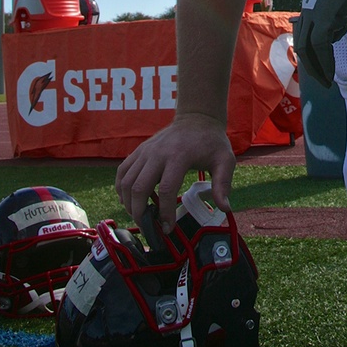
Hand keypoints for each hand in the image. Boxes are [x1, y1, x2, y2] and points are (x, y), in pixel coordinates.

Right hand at [114, 111, 234, 231]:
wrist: (197, 119)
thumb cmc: (211, 142)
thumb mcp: (225, 160)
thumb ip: (223, 184)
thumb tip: (224, 207)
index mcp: (179, 156)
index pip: (167, 189)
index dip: (165, 212)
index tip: (168, 228)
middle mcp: (157, 153)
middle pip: (139, 187)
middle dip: (140, 213)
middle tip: (148, 228)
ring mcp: (145, 151)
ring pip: (126, 182)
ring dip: (128, 203)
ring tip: (140, 216)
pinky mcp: (139, 151)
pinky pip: (122, 172)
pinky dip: (121, 189)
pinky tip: (129, 200)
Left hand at [293, 0, 346, 87]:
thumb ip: (336, 15)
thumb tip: (336, 30)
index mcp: (310, 6)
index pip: (303, 34)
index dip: (308, 53)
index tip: (316, 65)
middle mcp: (307, 11)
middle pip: (302, 45)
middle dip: (310, 66)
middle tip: (319, 80)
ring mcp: (313, 15)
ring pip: (308, 49)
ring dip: (316, 69)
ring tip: (325, 82)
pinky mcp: (324, 19)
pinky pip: (321, 48)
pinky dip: (325, 64)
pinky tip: (330, 74)